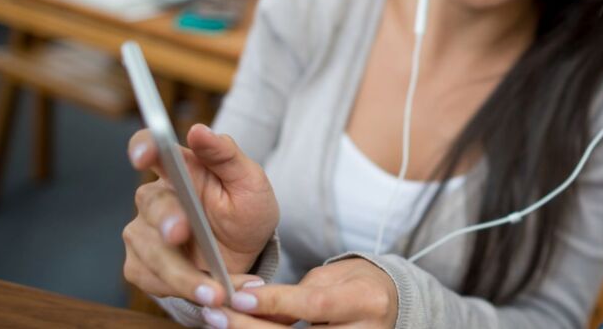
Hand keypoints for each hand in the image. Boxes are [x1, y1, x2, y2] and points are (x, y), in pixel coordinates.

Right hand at [122, 124, 278, 305]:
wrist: (250, 254)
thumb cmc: (247, 209)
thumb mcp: (249, 180)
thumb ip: (225, 154)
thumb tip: (198, 130)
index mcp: (179, 168)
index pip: (150, 147)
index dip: (142, 148)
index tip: (144, 155)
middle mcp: (156, 198)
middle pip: (151, 204)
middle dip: (167, 221)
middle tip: (181, 233)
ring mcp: (144, 233)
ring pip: (151, 250)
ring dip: (183, 272)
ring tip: (217, 291)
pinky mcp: (142, 265)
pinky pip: (152, 279)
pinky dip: (184, 290)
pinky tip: (209, 293)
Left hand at [204, 258, 398, 328]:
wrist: (387, 306)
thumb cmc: (356, 286)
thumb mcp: (329, 279)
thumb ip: (293, 295)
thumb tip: (250, 305)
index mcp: (364, 301)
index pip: (314, 305)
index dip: (275, 302)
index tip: (238, 296)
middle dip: (250, 328)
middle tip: (216, 314)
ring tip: (221, 324)